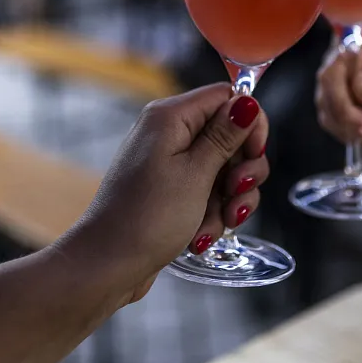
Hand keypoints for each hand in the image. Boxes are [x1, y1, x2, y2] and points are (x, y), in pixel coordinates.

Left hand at [60, 84, 268, 304]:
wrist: (107, 266)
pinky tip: (200, 236)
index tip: (254, 154)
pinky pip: (207, 192)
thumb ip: (225, 136)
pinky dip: (211, 214)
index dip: (249, 123)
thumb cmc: (146, 218)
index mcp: (171, 117)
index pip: (227, 97)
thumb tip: (247, 102)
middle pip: (230, 136)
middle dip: (241, 171)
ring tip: (215, 224)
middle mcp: (169, 134)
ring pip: (224, 170)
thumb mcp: (196, 175)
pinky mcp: (170, 190)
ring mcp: (169, 164)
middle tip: (234, 195)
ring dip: (228, 201)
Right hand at [316, 24, 361, 147]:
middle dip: (350, 121)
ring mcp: (337, 78)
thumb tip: (358, 89)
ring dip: (357, 132)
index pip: (336, 68)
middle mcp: (342, 56)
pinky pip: (336, 124)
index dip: (342, 99)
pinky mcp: (338, 99)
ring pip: (329, 112)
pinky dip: (358, 136)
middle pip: (326, 91)